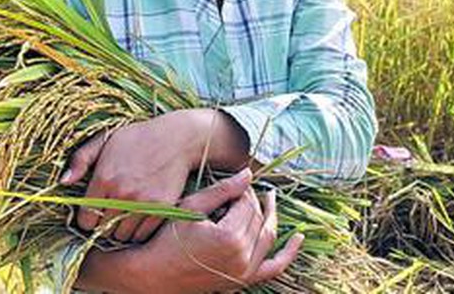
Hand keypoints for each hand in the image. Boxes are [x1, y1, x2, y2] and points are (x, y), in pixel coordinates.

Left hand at [60, 109, 249, 242]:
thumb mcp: (105, 140)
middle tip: (109, 214)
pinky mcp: (161, 209)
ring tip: (124, 215)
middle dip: (104, 225)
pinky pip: (143, 235)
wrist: (176, 139)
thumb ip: (80, 159)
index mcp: (104, 178)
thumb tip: (63, 182)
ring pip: (123, 236)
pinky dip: (139, 231)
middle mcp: (122, 193)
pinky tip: (138, 217)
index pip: (86, 220)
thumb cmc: (137, 138)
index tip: (92, 214)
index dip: (87, 220)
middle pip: (104, 231)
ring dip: (121, 230)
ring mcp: (143, 203)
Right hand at [138, 169, 303, 292]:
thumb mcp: (191, 207)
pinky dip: (288, 254)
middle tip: (242, 188)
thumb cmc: (166, 237)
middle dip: (253, 200)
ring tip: (270, 199)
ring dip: (271, 217)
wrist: (154, 274)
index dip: (242, 189)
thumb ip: (221, 190)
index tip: (233, 181)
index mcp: (229, 237)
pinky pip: (274, 268)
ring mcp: (244, 272)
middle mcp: (242, 257)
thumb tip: (249, 173)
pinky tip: (298, 239)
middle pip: (258, 218)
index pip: (247, 203)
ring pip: (268, 238)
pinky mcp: (243, 281)